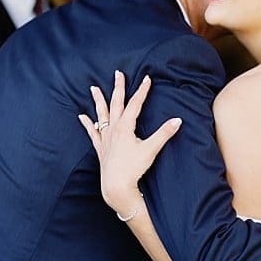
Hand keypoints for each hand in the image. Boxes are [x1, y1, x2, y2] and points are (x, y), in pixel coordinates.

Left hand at [77, 71, 180, 214]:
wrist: (115, 187)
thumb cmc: (133, 168)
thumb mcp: (151, 149)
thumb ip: (164, 133)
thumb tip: (178, 120)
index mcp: (125, 127)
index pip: (135, 104)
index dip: (142, 90)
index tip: (147, 78)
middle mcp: (113, 130)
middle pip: (116, 104)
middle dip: (118, 88)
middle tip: (118, 74)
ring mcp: (105, 138)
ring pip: (101, 115)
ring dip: (98, 101)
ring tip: (93, 88)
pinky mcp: (100, 148)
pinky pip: (92, 132)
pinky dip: (87, 123)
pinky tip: (81, 116)